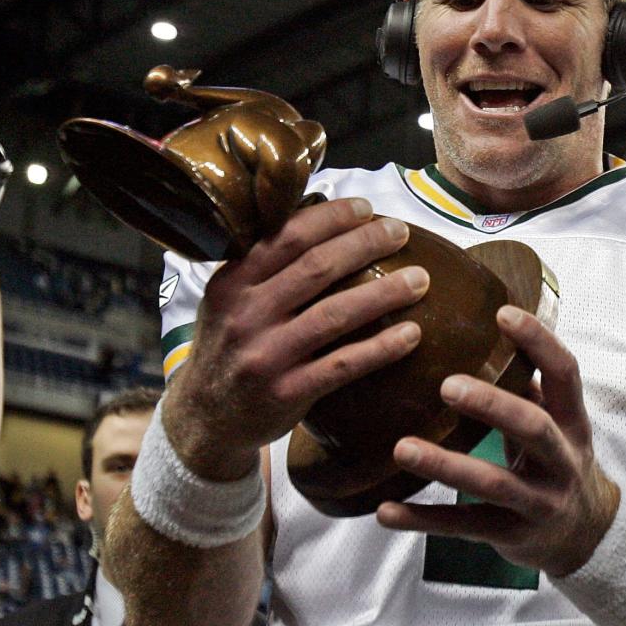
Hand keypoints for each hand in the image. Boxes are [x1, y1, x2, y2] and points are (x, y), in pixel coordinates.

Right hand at [164, 198, 429, 477]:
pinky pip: (343, 365)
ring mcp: (266, 355)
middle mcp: (246, 314)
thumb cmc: (231, 346)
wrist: (205, 418)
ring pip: (335, 315)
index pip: (287, 236)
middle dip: (365, 244)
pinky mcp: (286, 392)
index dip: (332, 218)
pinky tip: (412, 335)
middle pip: (316, 268)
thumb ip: (265, 265)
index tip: (367, 208)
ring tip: (420, 280)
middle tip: (401, 231)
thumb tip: (322, 216)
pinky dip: (381, 348)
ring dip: (384, 294)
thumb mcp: (230, 299)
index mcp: (233, 281)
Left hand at [377, 305, 618, 576]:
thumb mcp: (555, 421)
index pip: (565, 373)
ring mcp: (540, 501)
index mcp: (572, 420)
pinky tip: (385, 511)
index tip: (503, 312)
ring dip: (445, 465)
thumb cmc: (554, 459)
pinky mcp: (512, 535)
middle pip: (533, 428)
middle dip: (492, 406)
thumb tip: (475, 327)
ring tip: (401, 448)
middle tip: (446, 386)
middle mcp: (563, 459)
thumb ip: (525, 383)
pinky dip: (423, 519)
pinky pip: (465, 526)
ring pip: (493, 483)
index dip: (539, 342)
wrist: (585, 535)